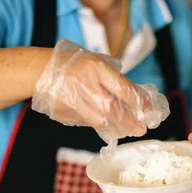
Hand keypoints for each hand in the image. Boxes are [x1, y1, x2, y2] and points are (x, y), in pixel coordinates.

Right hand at [32, 38, 168, 141]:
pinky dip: (101, 126)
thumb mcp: (96, 62)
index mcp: (96, 67)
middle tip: (141, 129)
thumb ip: (114, 79)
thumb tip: (137, 102)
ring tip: (128, 130)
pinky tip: (110, 128)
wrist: (42, 70)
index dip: (138, 102)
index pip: (122, 88)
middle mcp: (84, 83)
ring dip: (117, 128)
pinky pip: (87, 122)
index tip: (149, 110)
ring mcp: (72, 99)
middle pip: (112, 109)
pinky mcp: (64, 111)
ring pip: (100, 120)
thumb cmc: (76, 65)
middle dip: (130, 122)